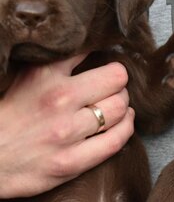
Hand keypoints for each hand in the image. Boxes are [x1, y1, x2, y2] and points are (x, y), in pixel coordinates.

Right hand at [0, 55, 133, 197]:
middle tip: (115, 85)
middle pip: (116, 80)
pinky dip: (126, 127)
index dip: (106, 56)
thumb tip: (93, 46)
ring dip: (124, 103)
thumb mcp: (31, 76)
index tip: (109, 62)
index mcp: (46, 76)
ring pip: (119, 108)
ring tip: (119, 102)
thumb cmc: (11, 114)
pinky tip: (124, 120)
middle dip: (119, 80)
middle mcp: (59, 101)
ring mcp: (66, 134)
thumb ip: (62, 61)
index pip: (93, 52)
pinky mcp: (71, 162)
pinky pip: (115, 141)